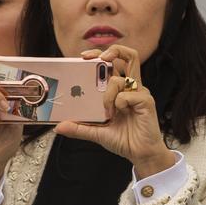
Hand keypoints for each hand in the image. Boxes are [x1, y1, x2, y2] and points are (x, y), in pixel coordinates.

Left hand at [55, 45, 174, 177]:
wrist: (140, 154)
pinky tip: (119, 114)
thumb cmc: (124, 140)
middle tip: (100, 58)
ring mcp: (139, 93)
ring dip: (107, 94)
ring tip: (107, 110)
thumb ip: (79, 128)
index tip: (83, 57)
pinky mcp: (146, 101)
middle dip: (113, 50)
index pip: (113, 63)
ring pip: (120, 78)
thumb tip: (59, 126)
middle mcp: (131, 87)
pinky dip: (118, 103)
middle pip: (128, 56)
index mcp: (120, 90)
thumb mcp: (96, 133)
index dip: (100, 54)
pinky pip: (127, 95)